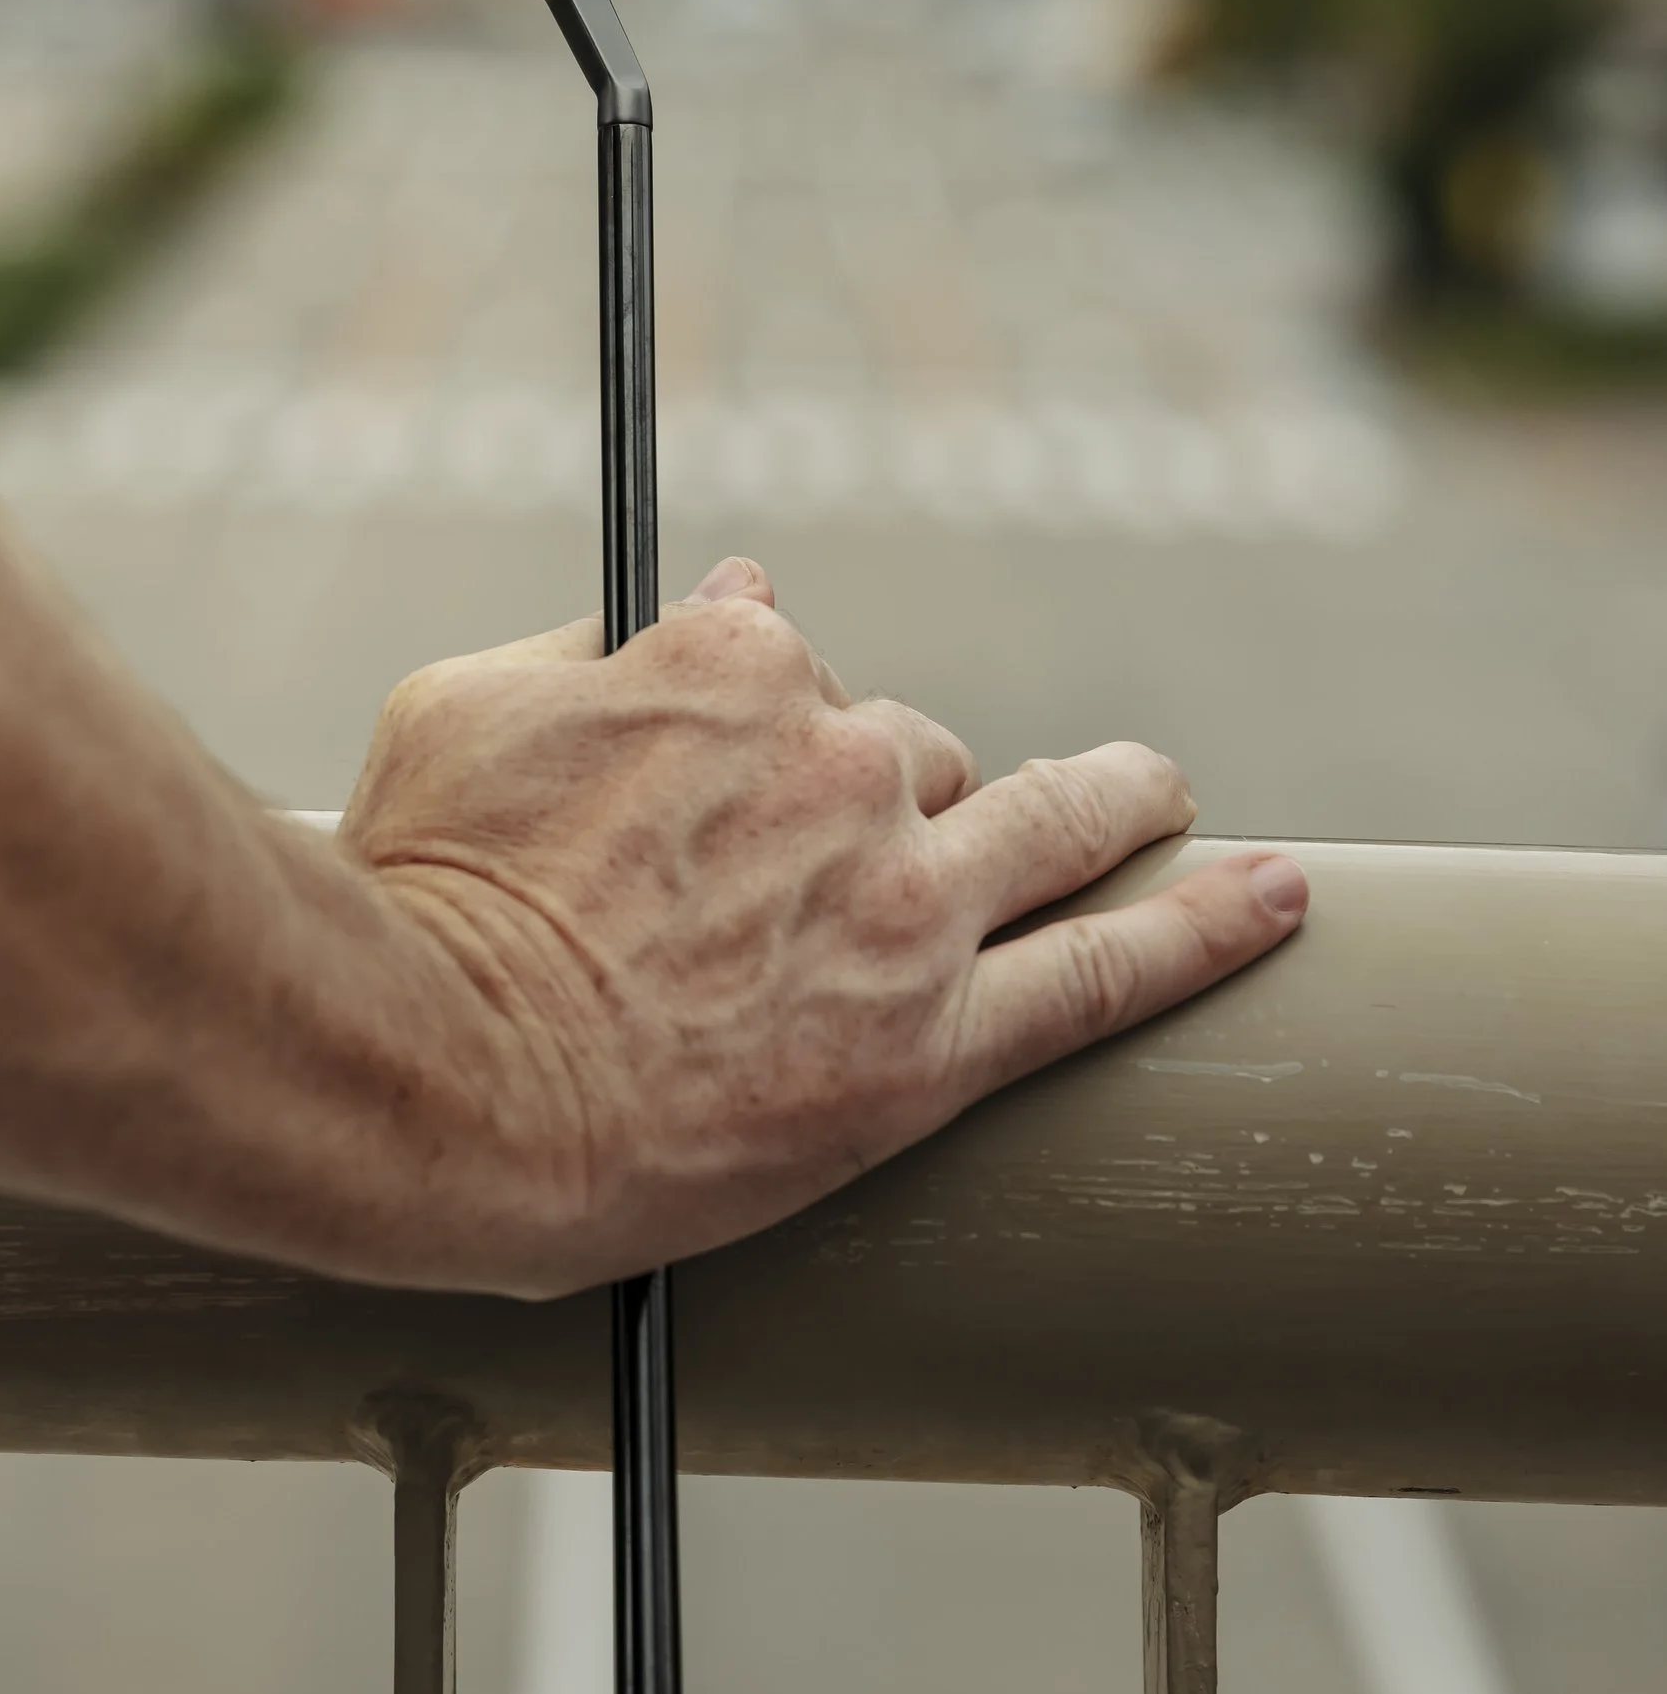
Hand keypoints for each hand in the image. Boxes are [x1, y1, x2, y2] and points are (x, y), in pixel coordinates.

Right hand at [339, 557, 1306, 1295]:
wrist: (438, 1081)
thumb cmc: (419, 891)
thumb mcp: (457, 707)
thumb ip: (579, 650)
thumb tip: (672, 613)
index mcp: (727, 665)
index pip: (782, 654)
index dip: (763, 714)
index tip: (743, 757)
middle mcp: (840, 760)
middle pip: (914, 750)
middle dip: (887, 793)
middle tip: (831, 871)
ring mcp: (903, 901)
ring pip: (1042, 824)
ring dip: (1112, 797)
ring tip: (1155, 795)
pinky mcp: (937, 1042)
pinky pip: (1108, 970)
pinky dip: (1206, 926)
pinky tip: (1274, 894)